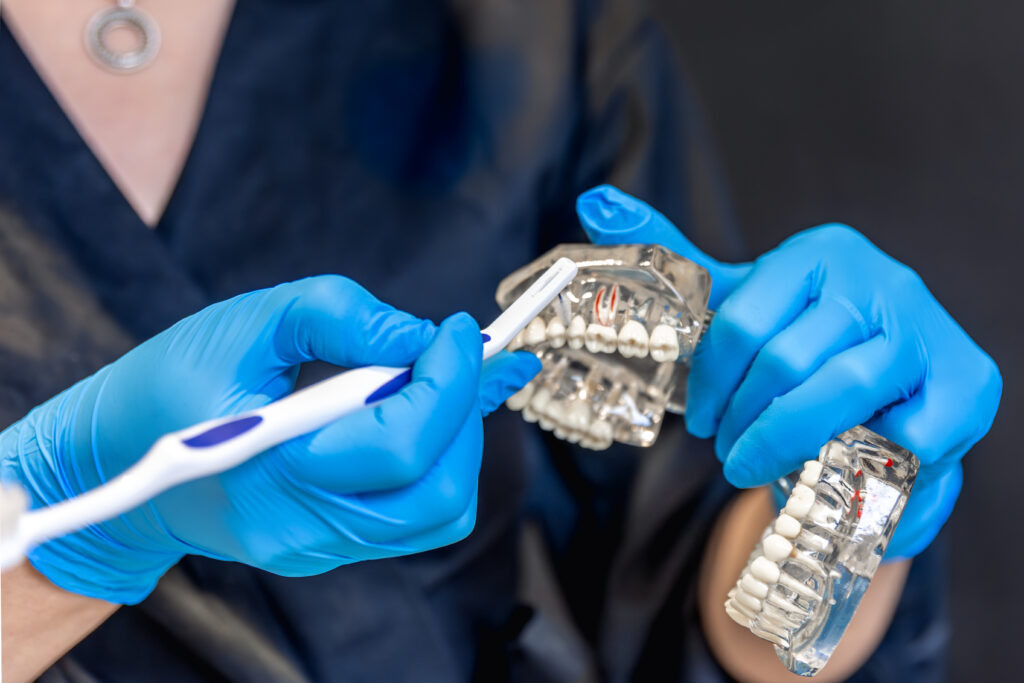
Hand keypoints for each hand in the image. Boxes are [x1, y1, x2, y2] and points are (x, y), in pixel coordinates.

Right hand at [0, 276, 539, 602]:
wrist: (114, 462)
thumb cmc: (169, 385)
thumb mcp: (245, 323)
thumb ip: (338, 316)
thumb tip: (422, 336)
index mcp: (271, 473)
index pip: (399, 444)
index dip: (449, 380)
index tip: (460, 329)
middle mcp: (300, 528)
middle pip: (436, 492)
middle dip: (464, 413)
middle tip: (460, 353)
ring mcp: (316, 546)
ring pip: (438, 512)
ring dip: (459, 440)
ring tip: (446, 380)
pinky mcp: (328, 545)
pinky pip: (414, 516)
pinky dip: (440, 460)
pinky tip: (434, 409)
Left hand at [577, 185, 1000, 558]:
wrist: (893, 384)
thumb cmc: (806, 341)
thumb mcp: (740, 300)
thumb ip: (675, 260)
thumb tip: (595, 201)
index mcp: (822, 253)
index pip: (740, 323)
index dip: (710, 384)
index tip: (701, 419)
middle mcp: (881, 280)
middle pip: (784, 363)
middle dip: (743, 421)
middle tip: (728, 451)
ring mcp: (927, 330)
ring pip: (839, 396)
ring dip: (788, 445)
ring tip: (760, 465)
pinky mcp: (968, 381)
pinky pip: (908, 433)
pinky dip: (868, 459)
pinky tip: (841, 463)